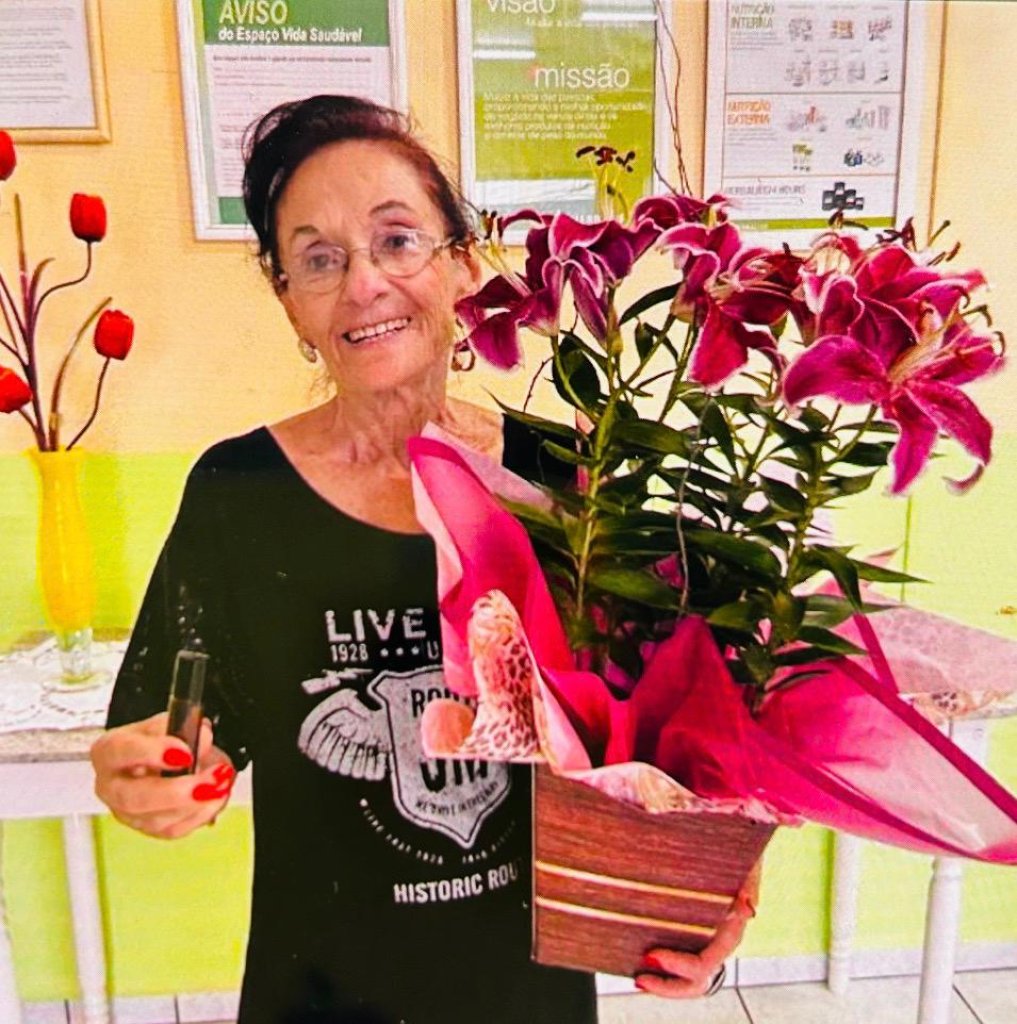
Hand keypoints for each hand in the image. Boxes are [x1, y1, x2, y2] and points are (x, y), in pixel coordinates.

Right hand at [91, 712, 236, 838]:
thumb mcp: (168, 722)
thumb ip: (185, 726)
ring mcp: (127, 813)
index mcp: (109, 751)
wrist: (157, 758)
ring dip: (196, 804)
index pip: (122, 752)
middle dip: (177, 792)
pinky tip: (217, 798)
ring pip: (157, 820)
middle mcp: (111, 787)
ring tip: (221, 785)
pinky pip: (173, 829)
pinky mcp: (147, 828)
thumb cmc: (157, 740)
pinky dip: (201, 814)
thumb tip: (203, 739)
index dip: (154, 753)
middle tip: (210, 781)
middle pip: (134, 798)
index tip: (186, 753)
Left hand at [633, 859, 760, 998]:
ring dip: (665, 985)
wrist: (730, 857)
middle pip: (696, 982)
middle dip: (667, 986)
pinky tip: (642, 967)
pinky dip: (665, 974)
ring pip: (690, 982)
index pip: (705, 963)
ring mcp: (709, 947)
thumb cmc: (736, 861)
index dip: (678, 964)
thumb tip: (749, 907)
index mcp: (731, 933)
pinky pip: (683, 970)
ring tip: (639, 980)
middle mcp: (720, 946)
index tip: (651, 954)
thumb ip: (748, 883)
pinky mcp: (696, 943)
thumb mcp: (745, 867)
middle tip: (640, 979)